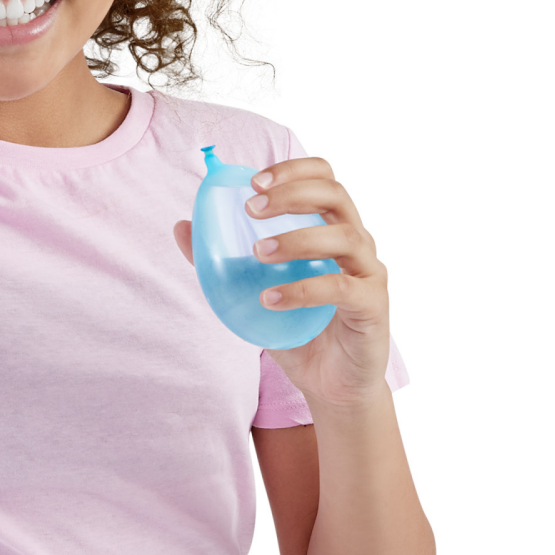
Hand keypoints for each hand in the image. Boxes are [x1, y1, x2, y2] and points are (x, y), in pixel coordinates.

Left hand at [172, 157, 389, 410]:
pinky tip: (270, 298)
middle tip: (251, 209)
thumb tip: (181, 226)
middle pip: (336, 195)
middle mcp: (355, 243)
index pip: (324, 178)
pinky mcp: (373, 306)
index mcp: (330, 228)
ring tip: (257, 252)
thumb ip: (221, 259)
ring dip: (297, 238)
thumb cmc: (296, 328)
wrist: (331, 383)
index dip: (293, 170)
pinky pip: (342, 287)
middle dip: (292, 193)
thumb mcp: (252, 289)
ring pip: (344, 237)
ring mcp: (368, 272)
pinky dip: (303, 289)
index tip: (254, 181)